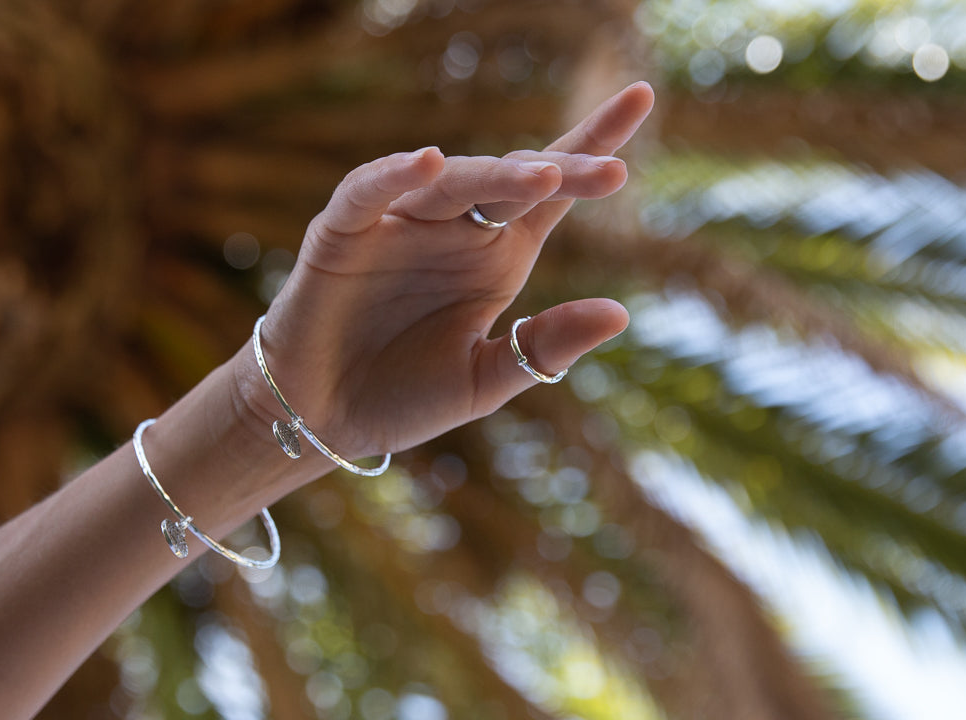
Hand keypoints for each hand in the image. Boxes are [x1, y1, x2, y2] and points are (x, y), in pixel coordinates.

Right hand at [246, 82, 654, 457]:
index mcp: (495, 257)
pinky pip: (367, 194)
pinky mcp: (342, 233)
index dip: (591, 149)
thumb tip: (622, 312)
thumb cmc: (404, 396)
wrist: (323, 418)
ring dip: (492, 176)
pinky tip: (427, 164)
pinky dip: (393, 176)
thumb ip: (545, 347)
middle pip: (511, 181)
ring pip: (450, 183)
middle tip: (611, 172)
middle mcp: (453, 230)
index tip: (642, 98)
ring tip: (543, 178)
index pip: (550, 195)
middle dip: (560, 172)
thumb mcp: (486, 379)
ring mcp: (398, 226)